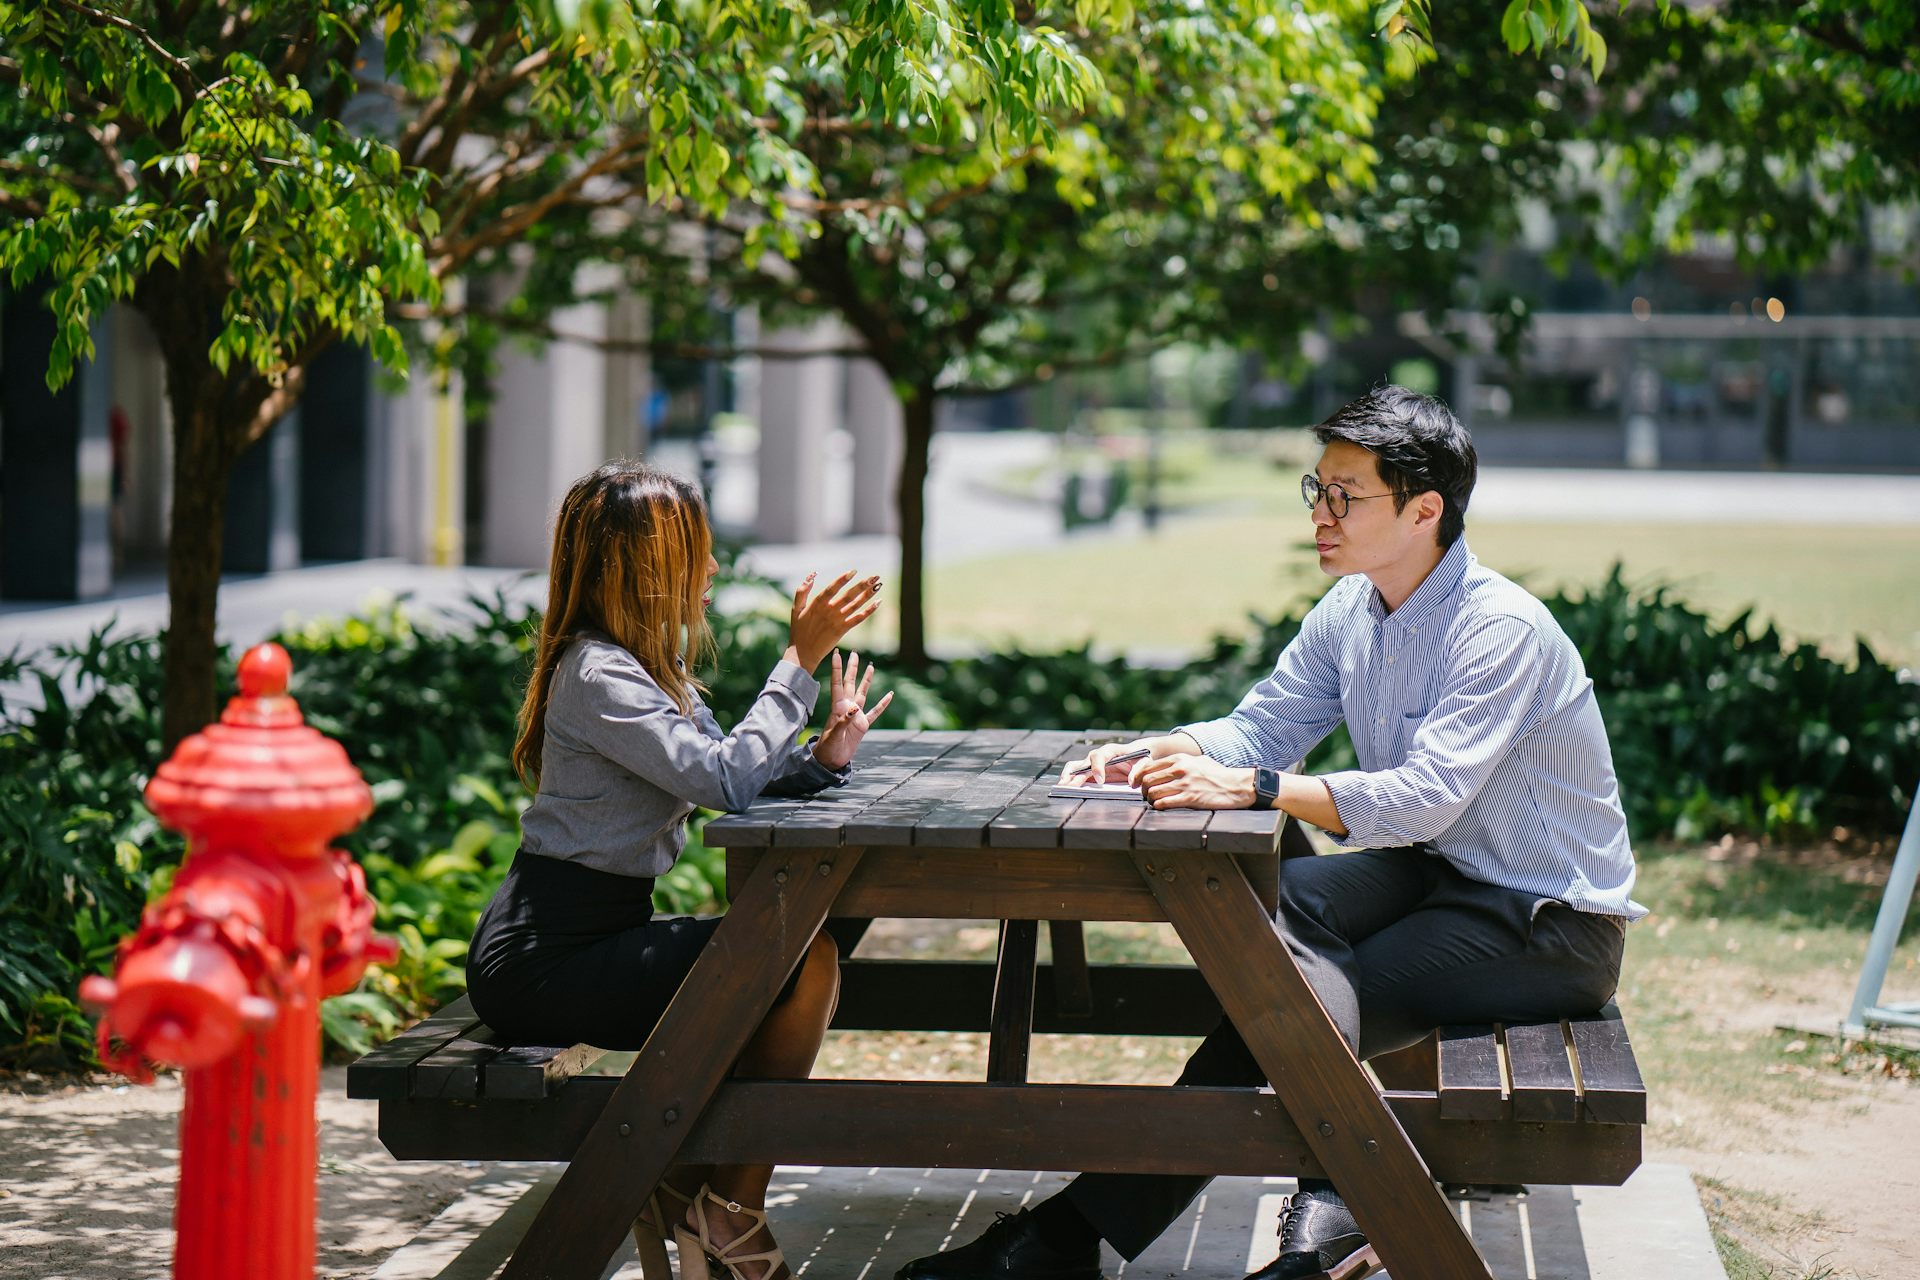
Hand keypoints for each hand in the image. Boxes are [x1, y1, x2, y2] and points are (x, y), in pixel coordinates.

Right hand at [787, 570, 880, 671]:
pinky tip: (878, 603)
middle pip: (848, 595)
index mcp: (817, 604)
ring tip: (878, 585)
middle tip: (875, 576)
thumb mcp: (796, 609)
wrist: (803, 653)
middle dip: (862, 585)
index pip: (832, 588)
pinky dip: (869, 611)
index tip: (854, 571)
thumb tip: (812, 575)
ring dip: (868, 595)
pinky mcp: (842, 630)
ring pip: (855, 605)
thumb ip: (802, 591)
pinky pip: (858, 619)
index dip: (843, 579)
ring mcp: (837, 621)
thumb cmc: (799, 630)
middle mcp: (829, 611)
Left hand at [812, 651, 894, 769]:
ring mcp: (856, 715)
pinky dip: (883, 704)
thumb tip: (854, 709)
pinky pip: (875, 712)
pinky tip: (890, 695)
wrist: (831, 760)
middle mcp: (847, 707)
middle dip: (852, 668)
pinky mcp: (863, 725)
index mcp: (837, 707)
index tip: (837, 653)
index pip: (837, 683)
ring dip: (866, 680)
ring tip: (871, 666)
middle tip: (855, 653)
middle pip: (850, 683)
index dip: (837, 668)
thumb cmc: (828, 747)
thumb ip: (843, 722)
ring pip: (863, 693)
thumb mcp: (834, 735)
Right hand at [1058, 739, 1154, 785]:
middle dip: (1077, 776)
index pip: (1100, 756)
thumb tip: (1131, 782)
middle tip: (1070, 787)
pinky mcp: (1089, 771)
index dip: (1098, 768)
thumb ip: (1139, 770)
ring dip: (1068, 776)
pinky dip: (1069, 780)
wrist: (1136, 754)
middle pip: (1083, 763)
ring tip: (1062, 787)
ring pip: (1075, 767)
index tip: (1100, 781)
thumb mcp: (1144, 761)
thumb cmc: (1140, 757)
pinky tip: (1065, 789)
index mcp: (1111, 750)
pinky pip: (1076, 774)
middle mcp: (1098, 755)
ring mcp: (1091, 763)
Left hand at [1134, 754, 1255, 809]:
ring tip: (1154, 802)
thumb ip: (1179, 762)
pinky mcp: (1190, 798)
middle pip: (1147, 780)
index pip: (1148, 766)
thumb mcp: (1197, 760)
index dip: (1138, 777)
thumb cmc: (1216, 773)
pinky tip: (1162, 806)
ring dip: (1151, 800)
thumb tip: (1161, 768)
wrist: (1235, 786)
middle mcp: (1180, 769)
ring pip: (1153, 793)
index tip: (1136, 784)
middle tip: (1146, 795)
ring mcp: (1184, 784)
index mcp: (1179, 759)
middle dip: (1143, 790)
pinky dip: (1159, 806)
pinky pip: (1164, 803)